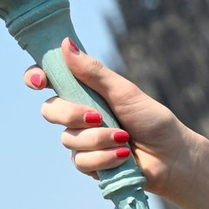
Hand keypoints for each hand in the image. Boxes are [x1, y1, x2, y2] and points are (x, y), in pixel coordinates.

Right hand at [24, 38, 192, 197]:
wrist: (172, 156)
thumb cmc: (153, 120)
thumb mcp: (124, 92)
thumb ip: (94, 72)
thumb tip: (65, 44)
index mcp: (86, 92)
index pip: (49, 81)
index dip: (35, 77)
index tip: (39, 80)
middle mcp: (79, 116)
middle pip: (50, 110)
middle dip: (71, 114)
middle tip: (97, 116)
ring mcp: (83, 141)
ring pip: (67, 139)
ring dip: (97, 139)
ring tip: (124, 139)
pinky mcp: (89, 164)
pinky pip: (81, 161)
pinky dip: (104, 157)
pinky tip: (123, 155)